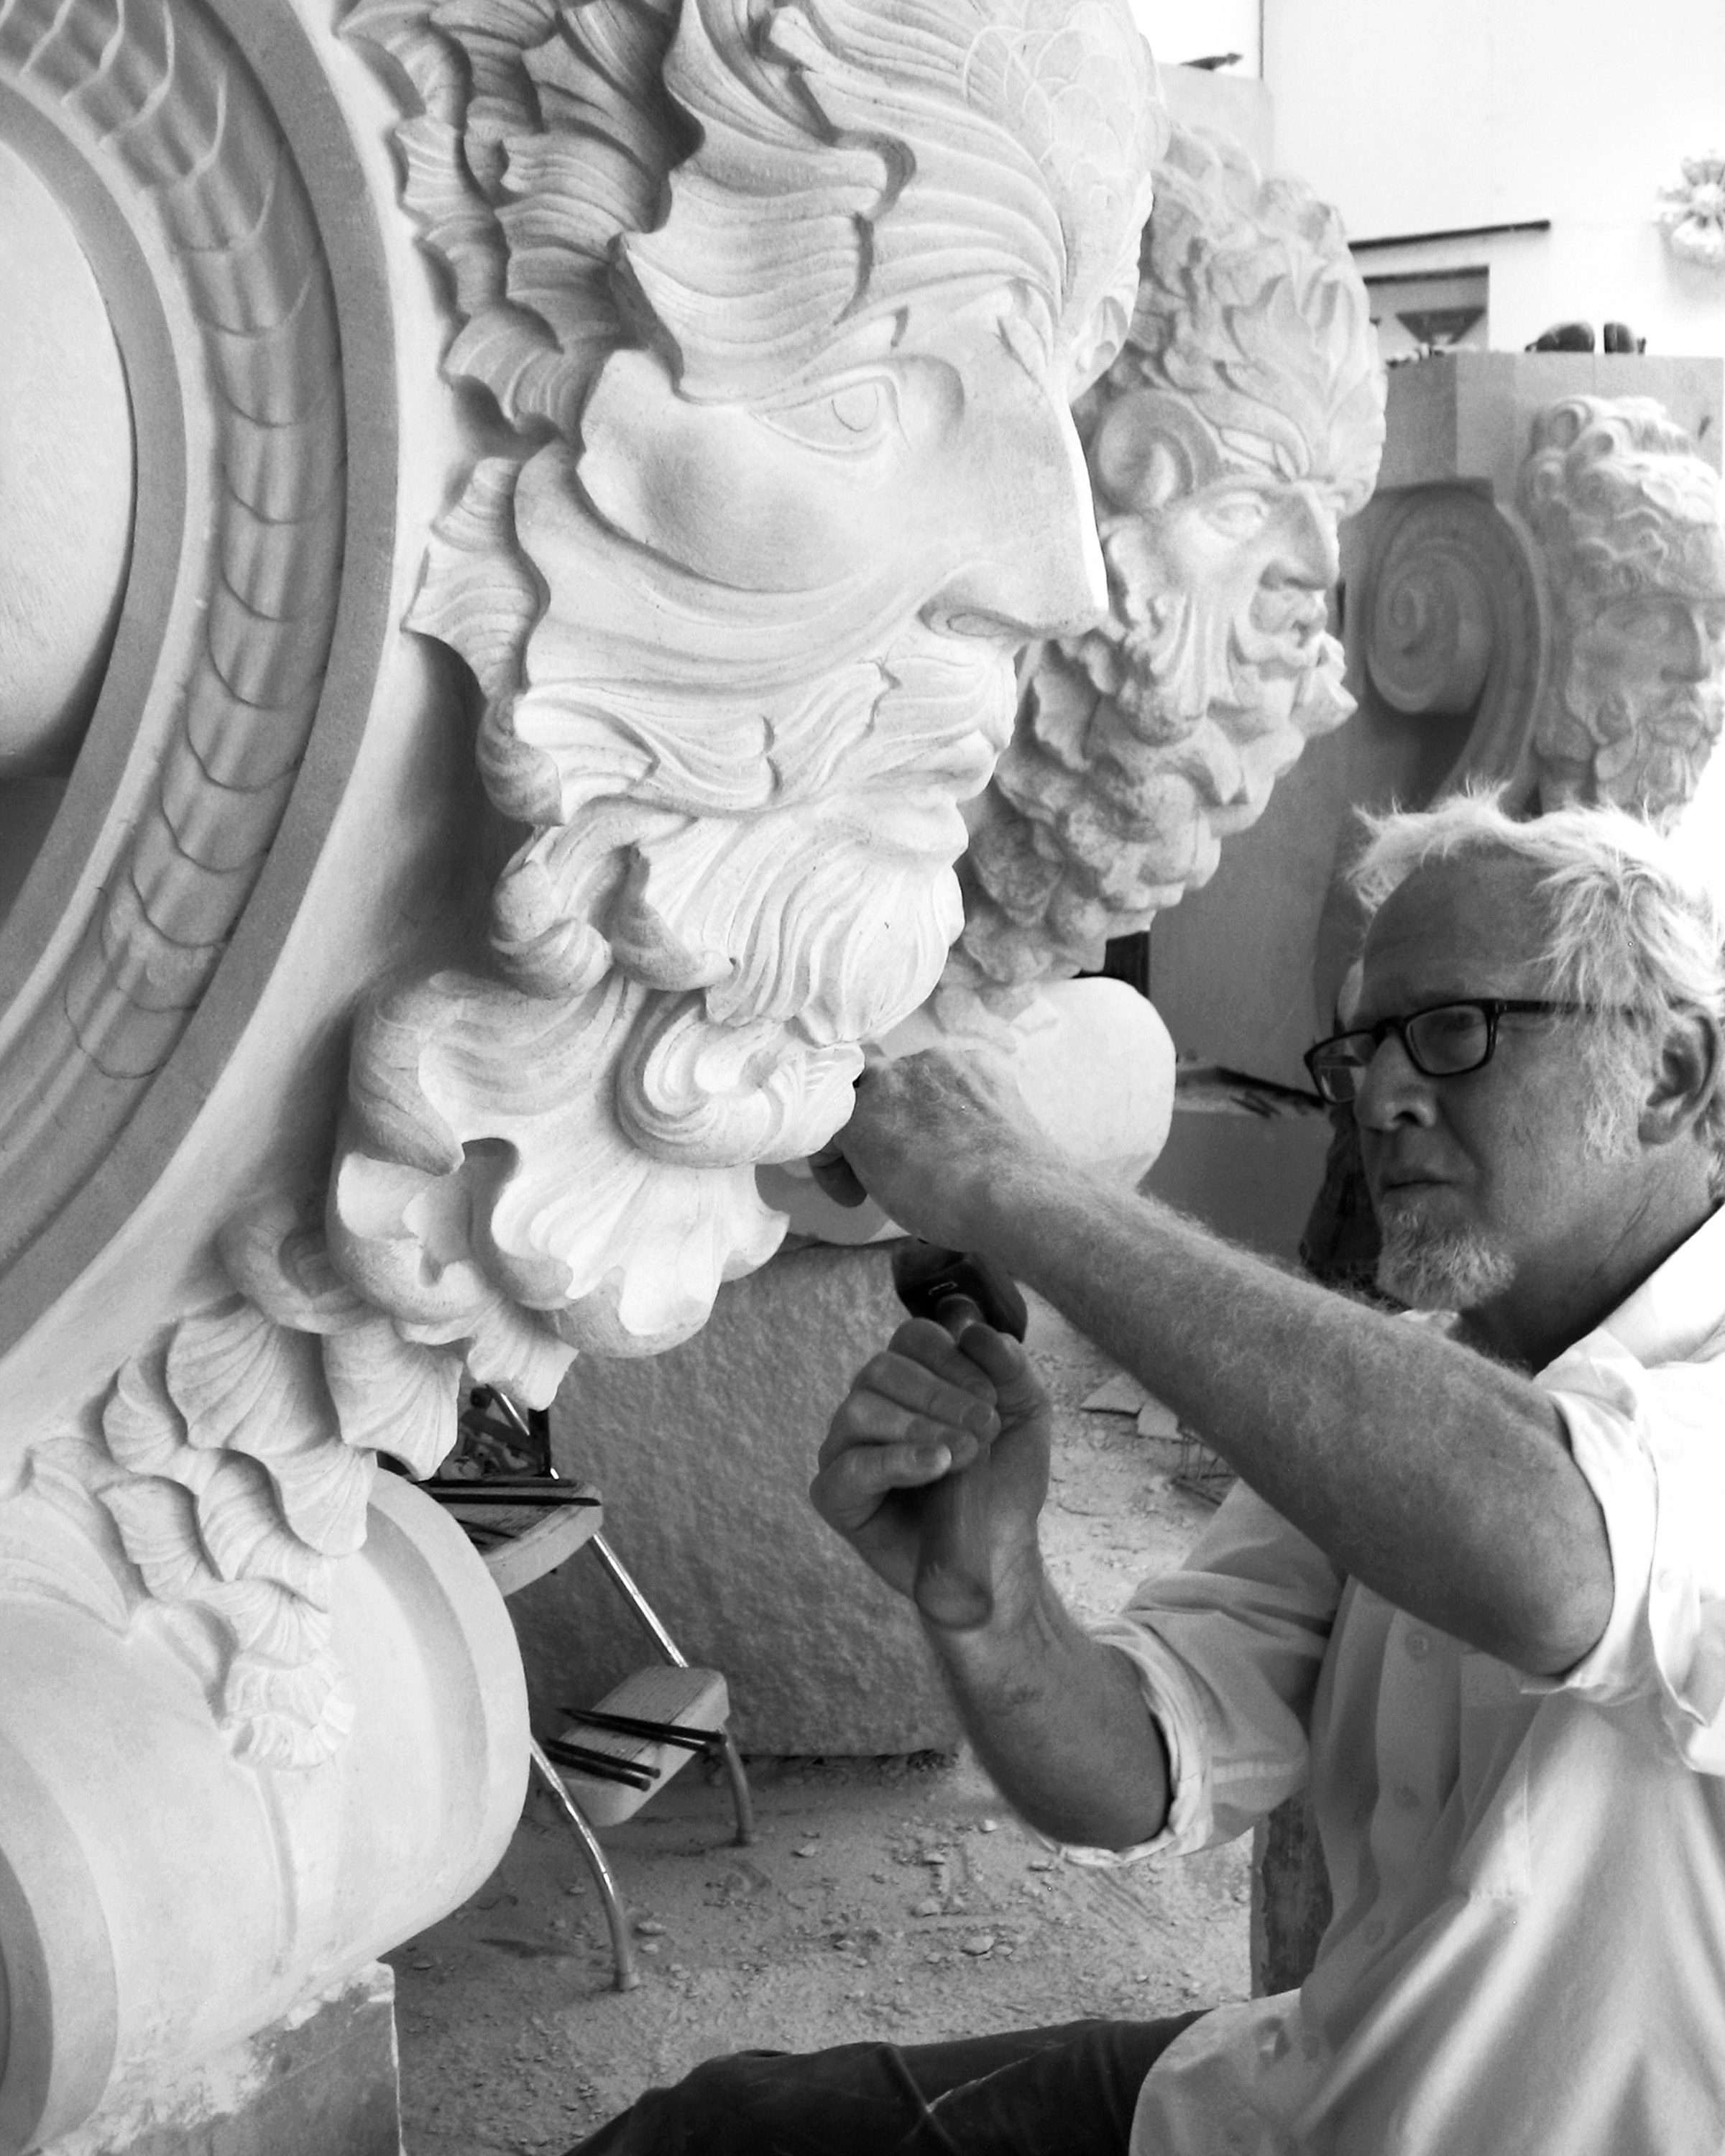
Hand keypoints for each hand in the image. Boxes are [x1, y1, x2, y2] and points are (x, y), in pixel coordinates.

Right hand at [809, 1046, 1047, 1247]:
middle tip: (892, 1160)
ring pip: (917, 1079)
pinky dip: (958, 1099)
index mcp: (857, 1109)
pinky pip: (958, 1076)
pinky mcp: (980, 1061)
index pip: (828, 1124)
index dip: (834, 1162)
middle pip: (870, 1091)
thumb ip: (866, 1159)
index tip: (853, 1193)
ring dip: (919, 1107)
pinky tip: (972, 1132)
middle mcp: (892, 1073)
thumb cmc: (944, 1204)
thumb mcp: (883, 1191)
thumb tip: (886, 1153)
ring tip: (941, 1147)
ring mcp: (939, 1061)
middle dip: (875, 1122)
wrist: (1014, 1194)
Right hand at [810, 1316, 1052, 1621]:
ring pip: (860, 1410)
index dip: (951, 1358)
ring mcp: (846, 1448)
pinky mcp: (835, 1495)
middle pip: (882, 1369)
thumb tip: (975, 1329)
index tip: (990, 1396)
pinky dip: (894, 1461)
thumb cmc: (1004, 1482)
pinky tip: (934, 1466)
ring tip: (962, 1455)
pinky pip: (850, 1467)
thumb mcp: (1026, 1415)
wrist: (999, 1554)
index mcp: (910, 1378)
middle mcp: (870, 1404)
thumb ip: (1009, 1366)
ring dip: (918, 1427)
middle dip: (939, 1396)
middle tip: (983, 1430)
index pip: (911, 1338)